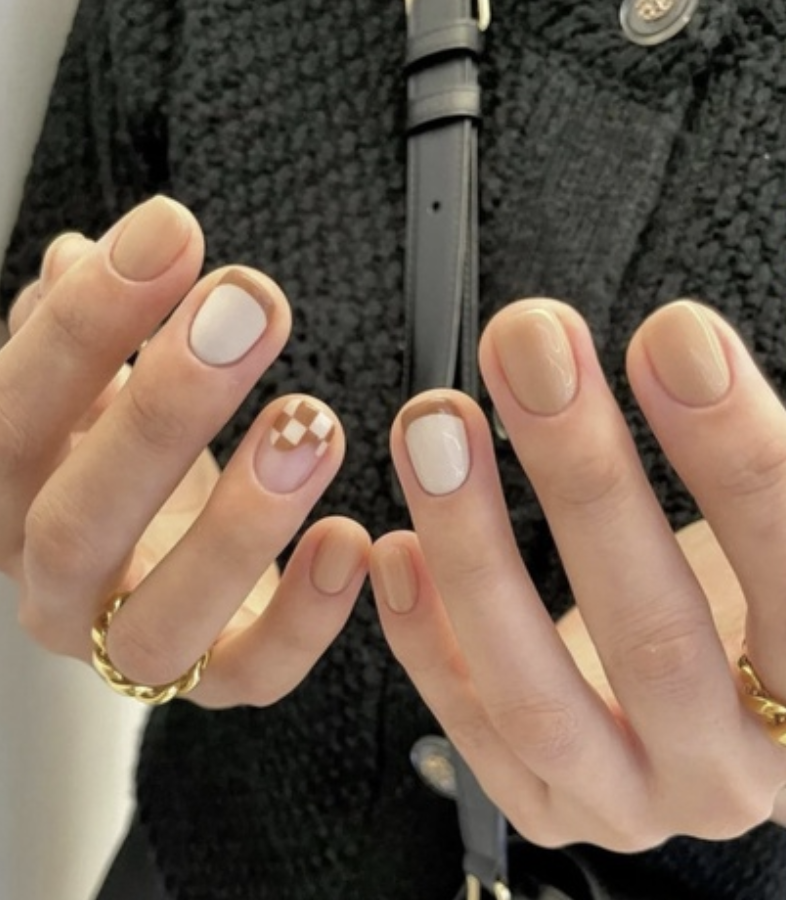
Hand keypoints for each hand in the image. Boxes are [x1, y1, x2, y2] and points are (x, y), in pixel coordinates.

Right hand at [0, 197, 368, 706]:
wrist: (166, 558)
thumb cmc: (133, 465)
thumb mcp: (96, 392)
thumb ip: (85, 333)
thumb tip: (81, 257)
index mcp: (10, 503)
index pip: (6, 422)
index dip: (82, 327)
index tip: (170, 236)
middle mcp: (53, 588)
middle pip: (79, 518)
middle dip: (167, 407)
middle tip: (248, 310)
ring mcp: (129, 650)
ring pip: (162, 616)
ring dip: (241, 520)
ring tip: (310, 425)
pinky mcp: (217, 683)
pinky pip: (256, 673)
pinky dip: (307, 614)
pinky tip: (349, 539)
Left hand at [371, 298, 785, 849]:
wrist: (716, 712)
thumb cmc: (753, 605)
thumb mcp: (769, 545)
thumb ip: (744, 474)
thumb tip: (688, 350)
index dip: (735, 455)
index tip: (675, 340)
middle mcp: (730, 774)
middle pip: (655, 641)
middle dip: (585, 479)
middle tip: (533, 354)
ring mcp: (628, 803)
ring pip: (539, 699)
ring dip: (474, 550)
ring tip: (437, 428)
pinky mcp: (544, 803)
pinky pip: (472, 729)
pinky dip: (425, 638)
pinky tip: (395, 546)